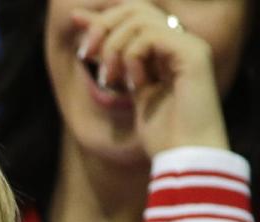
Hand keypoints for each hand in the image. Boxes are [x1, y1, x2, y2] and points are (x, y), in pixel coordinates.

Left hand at [72, 4, 228, 155]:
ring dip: (114, 47)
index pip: (135, 15)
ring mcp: (190, 46)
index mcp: (168, 50)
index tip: (75, 21)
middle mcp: (181, 42)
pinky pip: (150, 36)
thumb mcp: (132, 93)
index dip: (103, 16)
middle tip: (87, 56)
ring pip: (140, 19)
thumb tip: (92, 43)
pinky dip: (132, 56)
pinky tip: (133, 82)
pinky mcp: (193, 54)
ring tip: (109, 78)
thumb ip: (119, 64)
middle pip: (135, 8)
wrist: (186, 159)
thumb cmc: (163, 137)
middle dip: (103, 27)